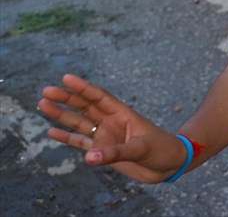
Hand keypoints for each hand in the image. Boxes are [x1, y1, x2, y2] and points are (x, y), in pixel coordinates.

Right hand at [39, 74, 186, 183]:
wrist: (168, 165)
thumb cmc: (162, 150)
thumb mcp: (141, 149)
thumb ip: (115, 153)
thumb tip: (89, 158)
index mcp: (123, 114)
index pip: (100, 97)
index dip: (84, 88)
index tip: (66, 78)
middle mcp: (111, 122)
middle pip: (85, 107)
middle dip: (67, 98)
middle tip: (46, 91)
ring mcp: (106, 136)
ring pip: (79, 123)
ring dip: (62, 115)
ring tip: (43, 105)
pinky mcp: (102, 151)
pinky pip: (81, 142)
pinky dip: (66, 138)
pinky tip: (51, 132)